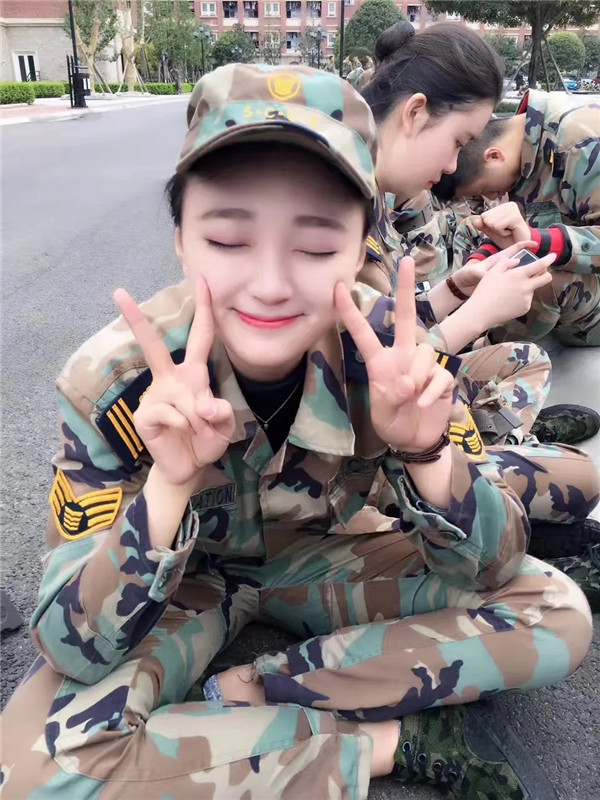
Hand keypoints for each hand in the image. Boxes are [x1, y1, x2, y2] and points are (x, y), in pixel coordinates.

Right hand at [114, 275, 234, 485]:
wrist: (187, 468)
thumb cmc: (206, 439)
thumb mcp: (225, 424)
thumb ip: (222, 412)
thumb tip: (202, 407)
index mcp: (193, 373)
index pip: (201, 335)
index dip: (204, 308)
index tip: (202, 279)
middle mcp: (171, 378)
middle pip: (154, 345)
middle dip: (137, 319)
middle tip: (118, 292)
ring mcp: (155, 395)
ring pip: (184, 397)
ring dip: (200, 420)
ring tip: (200, 433)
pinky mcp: (145, 415)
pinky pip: (173, 415)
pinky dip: (187, 428)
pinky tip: (183, 435)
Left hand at [335, 258, 453, 451]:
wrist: (416, 440)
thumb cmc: (392, 422)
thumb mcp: (382, 412)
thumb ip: (392, 396)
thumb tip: (409, 383)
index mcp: (380, 362)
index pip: (363, 333)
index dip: (350, 313)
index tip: (337, 288)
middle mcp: (403, 355)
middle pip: (405, 317)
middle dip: (405, 288)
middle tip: (406, 261)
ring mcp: (424, 365)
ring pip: (425, 353)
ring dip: (417, 377)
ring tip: (411, 398)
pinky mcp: (443, 376)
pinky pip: (439, 376)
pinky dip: (431, 392)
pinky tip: (424, 404)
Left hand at [453, 239, 538, 296]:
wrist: (460, 287)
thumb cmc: (466, 276)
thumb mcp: (475, 272)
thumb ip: (484, 272)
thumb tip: (495, 273)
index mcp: (497, 260)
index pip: (514, 249)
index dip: (524, 245)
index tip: (535, 244)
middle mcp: (502, 267)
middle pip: (521, 262)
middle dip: (532, 262)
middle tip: (545, 265)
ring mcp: (502, 276)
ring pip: (519, 274)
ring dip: (528, 275)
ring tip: (539, 277)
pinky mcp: (500, 285)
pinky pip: (513, 284)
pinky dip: (520, 286)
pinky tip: (527, 290)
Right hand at [468, 250, 555, 328]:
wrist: (481, 312)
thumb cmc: (485, 290)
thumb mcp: (492, 272)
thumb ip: (506, 263)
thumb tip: (517, 261)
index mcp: (519, 275)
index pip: (540, 265)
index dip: (549, 259)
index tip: (553, 256)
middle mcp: (526, 287)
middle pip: (546, 279)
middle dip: (546, 274)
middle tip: (540, 274)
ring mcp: (527, 299)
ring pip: (533, 290)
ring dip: (527, 288)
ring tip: (509, 293)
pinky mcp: (525, 309)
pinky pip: (526, 301)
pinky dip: (520, 299)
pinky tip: (508, 301)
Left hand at [472, 201, 530, 248]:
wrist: (522, 248)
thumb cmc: (508, 239)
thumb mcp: (492, 232)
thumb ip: (483, 225)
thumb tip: (476, 220)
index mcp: (502, 206)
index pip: (484, 215)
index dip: (490, 226)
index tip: (501, 229)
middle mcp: (508, 205)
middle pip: (486, 218)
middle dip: (494, 229)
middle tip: (506, 231)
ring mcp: (513, 209)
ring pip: (491, 222)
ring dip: (498, 231)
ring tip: (509, 231)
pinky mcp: (515, 217)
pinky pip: (497, 226)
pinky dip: (502, 233)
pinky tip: (511, 231)